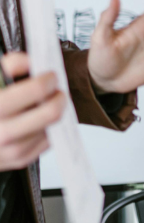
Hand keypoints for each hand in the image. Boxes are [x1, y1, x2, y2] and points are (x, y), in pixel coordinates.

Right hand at [0, 53, 65, 170]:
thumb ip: (8, 65)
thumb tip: (31, 62)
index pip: (36, 90)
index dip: (48, 79)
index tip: (50, 75)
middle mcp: (2, 132)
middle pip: (51, 113)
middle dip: (59, 97)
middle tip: (57, 90)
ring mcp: (12, 150)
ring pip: (52, 127)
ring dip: (56, 114)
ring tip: (47, 104)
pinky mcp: (20, 160)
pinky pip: (48, 142)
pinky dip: (49, 128)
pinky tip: (40, 120)